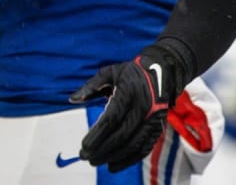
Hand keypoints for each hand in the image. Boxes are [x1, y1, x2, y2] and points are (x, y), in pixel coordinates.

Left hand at [69, 41, 187, 171]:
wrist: (164, 71)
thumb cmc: (130, 72)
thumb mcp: (109, 72)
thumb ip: (90, 86)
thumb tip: (72, 100)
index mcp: (129, 92)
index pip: (112, 119)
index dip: (97, 135)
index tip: (84, 146)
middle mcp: (143, 107)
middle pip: (121, 134)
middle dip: (102, 148)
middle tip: (85, 157)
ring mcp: (153, 118)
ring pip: (133, 144)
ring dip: (114, 156)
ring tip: (96, 161)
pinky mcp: (158, 127)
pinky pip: (144, 147)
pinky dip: (130, 159)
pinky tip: (115, 165)